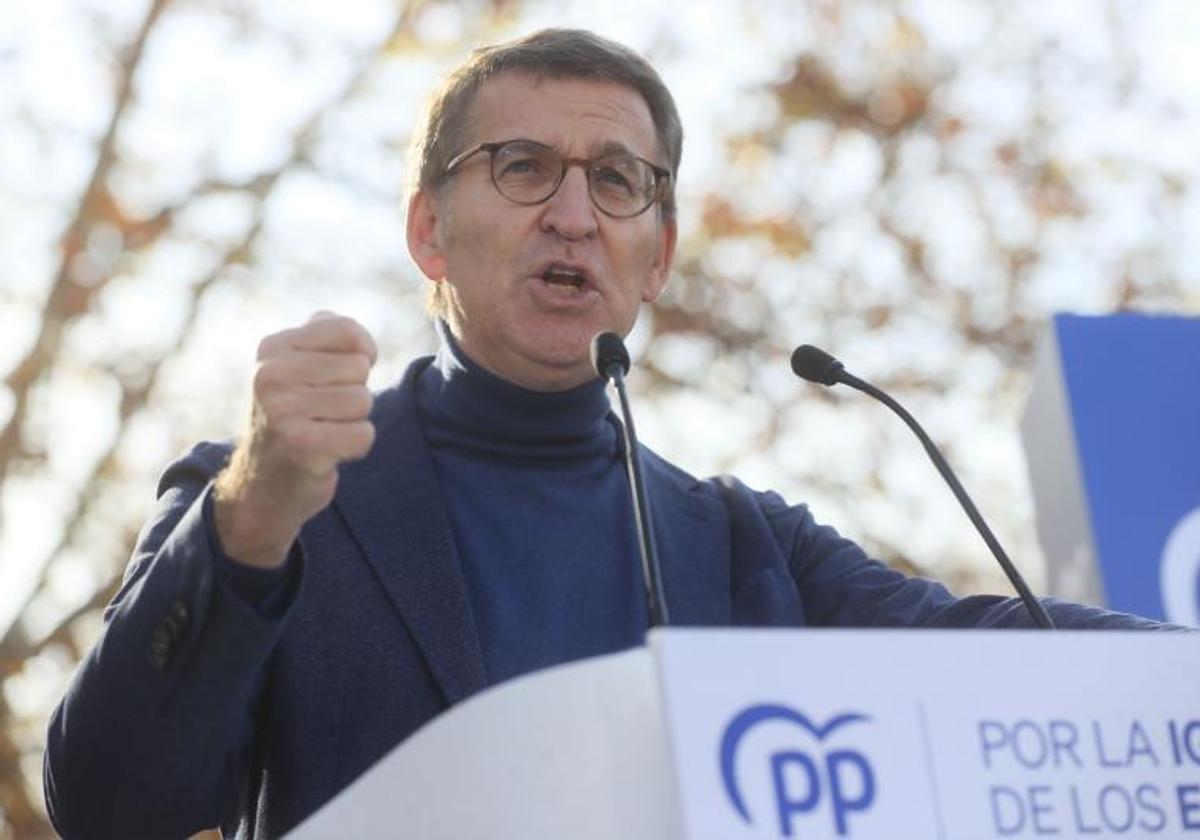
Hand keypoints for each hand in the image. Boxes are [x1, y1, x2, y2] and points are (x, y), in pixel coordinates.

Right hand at [213, 312, 376, 567]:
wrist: (264, 483)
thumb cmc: (294, 417)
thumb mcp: (297, 366)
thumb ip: (325, 333)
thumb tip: (357, 337)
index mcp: (271, 349)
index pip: (348, 331)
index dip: (363, 354)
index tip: (344, 375)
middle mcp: (269, 375)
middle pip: (359, 369)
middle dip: (353, 393)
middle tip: (323, 413)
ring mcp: (281, 410)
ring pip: (363, 401)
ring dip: (354, 421)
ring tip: (324, 430)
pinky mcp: (301, 445)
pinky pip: (363, 434)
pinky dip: (356, 446)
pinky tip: (329, 451)